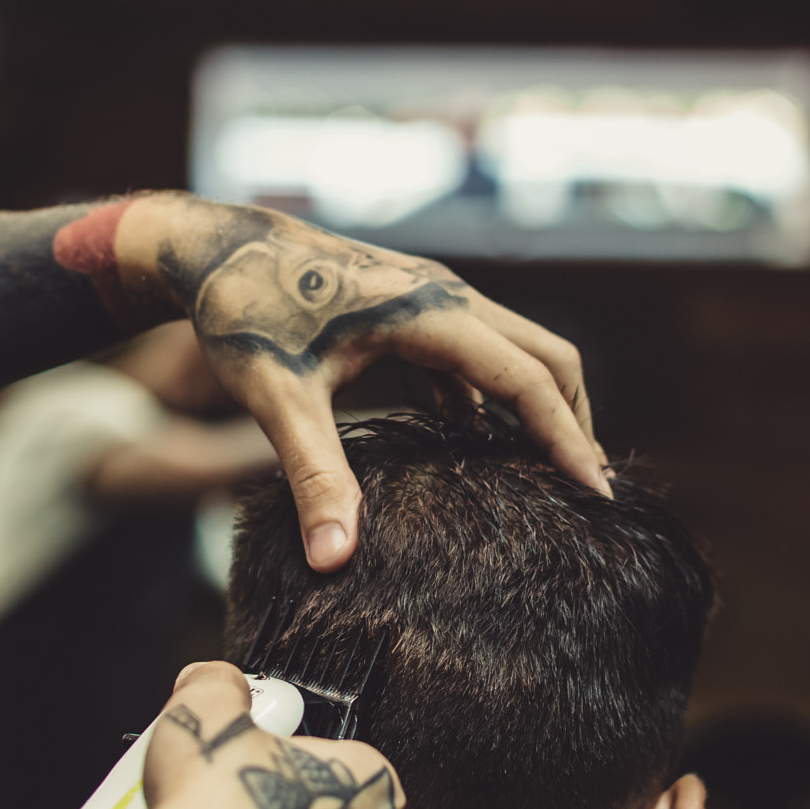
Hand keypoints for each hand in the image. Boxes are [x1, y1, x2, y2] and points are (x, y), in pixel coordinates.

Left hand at [116, 194, 606, 569]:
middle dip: (573, 420)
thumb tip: (335, 559)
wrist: (211, 248)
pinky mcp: (411, 306)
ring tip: (550, 474)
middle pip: (543, 355)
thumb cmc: (241, 313)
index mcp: (426, 311)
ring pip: (515, 349)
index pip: (526, 377)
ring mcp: (430, 296)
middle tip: (590, 491)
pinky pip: (476, 352)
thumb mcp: (276, 398)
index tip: (598, 492)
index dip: (567, 437)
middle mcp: (442, 295)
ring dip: (538, 405)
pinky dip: (494, 396)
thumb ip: (313, 477)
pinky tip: (481, 445)